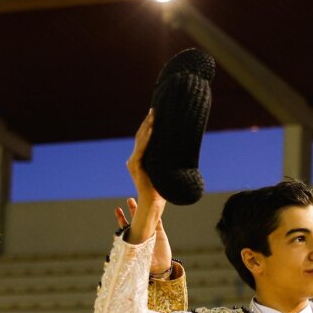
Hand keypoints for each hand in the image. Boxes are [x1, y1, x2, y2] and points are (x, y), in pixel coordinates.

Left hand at [115, 197, 172, 276]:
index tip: (118, 213)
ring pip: (146, 217)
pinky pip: (158, 221)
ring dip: (141, 209)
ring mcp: (150, 233)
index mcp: (133, 240)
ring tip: (136, 200)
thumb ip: (130, 256)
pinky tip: (154, 205)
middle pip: (135, 219)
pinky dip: (156, 214)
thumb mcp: (136, 262)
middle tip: (128, 200)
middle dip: (131, 210)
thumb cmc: (146, 268)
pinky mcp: (160, 233)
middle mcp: (141, 234)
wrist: (161, 269)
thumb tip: (121, 253)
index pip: (126, 228)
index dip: (122, 220)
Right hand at [124, 111, 165, 244]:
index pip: (143, 139)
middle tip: (154, 110)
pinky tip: (152, 129)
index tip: (155, 115)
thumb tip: (179, 150)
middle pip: (140, 136)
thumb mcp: (164, 170)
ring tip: (153, 115)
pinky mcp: (136, 165)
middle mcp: (134, 160)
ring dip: (147, 126)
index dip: (148, 126)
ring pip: (140, 140)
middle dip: (147, 122)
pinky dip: (146, 138)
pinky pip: (141, 148)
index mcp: (139, 160)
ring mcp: (134, 162)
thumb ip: (166, 160)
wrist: (153, 203)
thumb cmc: (161, 190)